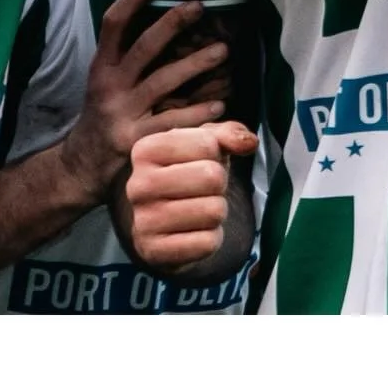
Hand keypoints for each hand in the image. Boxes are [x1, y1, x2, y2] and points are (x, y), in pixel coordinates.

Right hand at [57, 0, 229, 206]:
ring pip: (163, 82)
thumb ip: (125, 55)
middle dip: (172, 24)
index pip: (113, 24)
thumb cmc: (102, 114)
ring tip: (222, 50)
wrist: (82, 166)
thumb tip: (161, 17)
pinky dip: (197, 112)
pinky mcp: (136, 141)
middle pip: (143, 47)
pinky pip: (171, 121)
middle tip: (199, 7)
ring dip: (196, 64)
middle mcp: (110, 86)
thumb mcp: (104, 81)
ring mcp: (123, 114)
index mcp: (101, 66)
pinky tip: (219, 103)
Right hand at [125, 121, 259, 268]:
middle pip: (212, 177)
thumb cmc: (186, 174)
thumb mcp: (204, 145)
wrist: (164, 225)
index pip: (207, 144)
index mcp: (145, 150)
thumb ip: (229, 134)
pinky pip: (208, 243)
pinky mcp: (155, 253)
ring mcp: (143, 221)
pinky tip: (193, 233)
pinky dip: (211, 238)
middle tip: (203, 190)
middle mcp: (137, 185)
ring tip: (198, 210)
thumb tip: (250, 142)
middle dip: (219, 184)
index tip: (200, 162)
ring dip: (216, 212)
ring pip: (214, 211)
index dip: (216, 155)